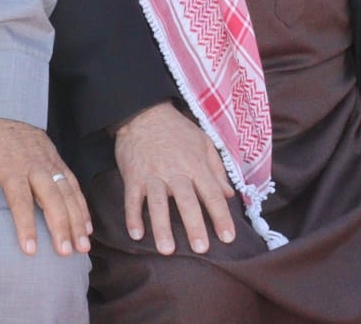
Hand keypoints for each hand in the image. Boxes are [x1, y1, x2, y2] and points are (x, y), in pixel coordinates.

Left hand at [0, 117, 90, 256]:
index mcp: (10, 166)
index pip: (20, 199)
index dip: (26, 224)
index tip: (30, 249)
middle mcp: (34, 165)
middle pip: (51, 197)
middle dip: (60, 226)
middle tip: (66, 252)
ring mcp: (49, 162)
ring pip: (67, 192)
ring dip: (77, 220)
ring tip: (82, 246)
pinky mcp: (57, 160)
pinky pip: (73, 183)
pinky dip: (82, 205)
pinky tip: (86, 227)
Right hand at [113, 101, 235, 255]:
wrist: (142, 112)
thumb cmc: (176, 129)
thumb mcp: (203, 142)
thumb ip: (217, 169)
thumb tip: (228, 194)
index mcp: (195, 164)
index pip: (212, 194)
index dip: (221, 216)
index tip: (228, 237)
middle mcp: (175, 171)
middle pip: (186, 201)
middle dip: (194, 225)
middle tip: (201, 248)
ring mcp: (152, 174)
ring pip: (158, 203)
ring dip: (161, 226)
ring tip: (166, 249)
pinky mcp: (133, 176)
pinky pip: (132, 199)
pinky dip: (132, 216)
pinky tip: (136, 234)